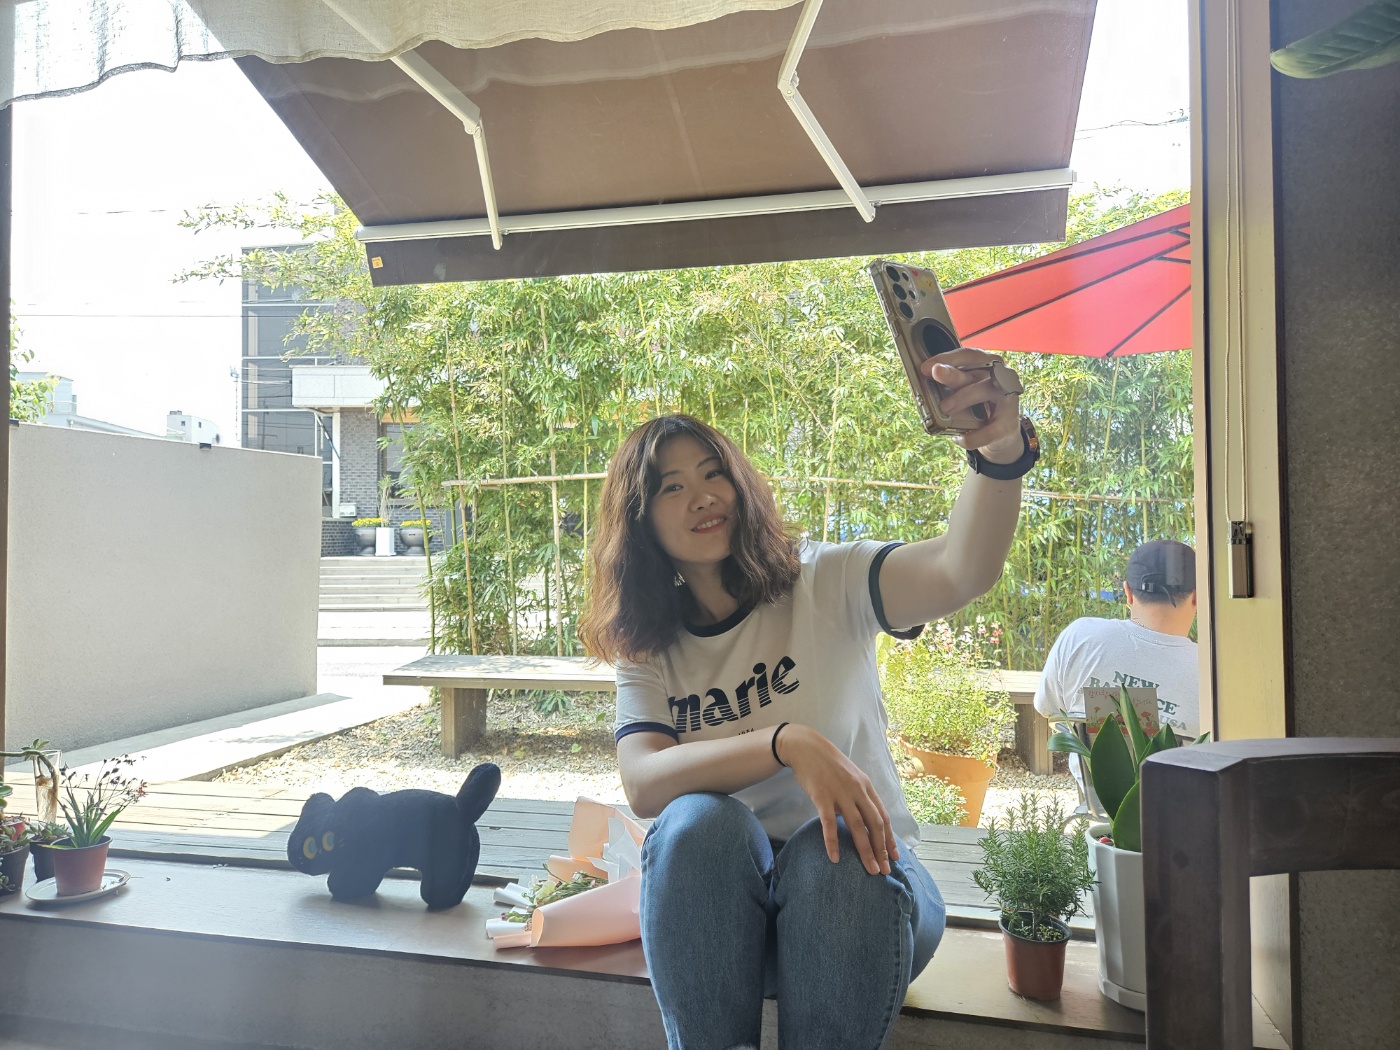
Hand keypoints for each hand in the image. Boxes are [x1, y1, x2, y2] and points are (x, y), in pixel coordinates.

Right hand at [776, 723, 899, 874]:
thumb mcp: (851, 777)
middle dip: (881, 850)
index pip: (883, 817)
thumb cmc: (828, 764)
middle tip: (884, 871)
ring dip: (865, 850)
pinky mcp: (822, 796)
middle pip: (875, 824)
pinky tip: (835, 858)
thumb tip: (866, 819)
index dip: (890, 838)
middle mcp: (858, 790)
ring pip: (857, 826)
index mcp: (866, 787)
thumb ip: (860, 796)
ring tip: (870, 870)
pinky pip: (829, 823)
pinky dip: (833, 842)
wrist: (806, 747)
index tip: (894, 857)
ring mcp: (840, 793)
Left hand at [919, 347, 1023, 461]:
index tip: (926, 367)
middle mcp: (999, 377)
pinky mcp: (1009, 423)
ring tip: (945, 407)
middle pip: (974, 372)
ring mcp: (1007, 399)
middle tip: (935, 374)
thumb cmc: (978, 405)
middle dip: (953, 373)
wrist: (1001, 433)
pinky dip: (973, 436)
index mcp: (986, 366)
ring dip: (963, 397)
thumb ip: (950, 386)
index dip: (947, 358)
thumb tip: (922, 387)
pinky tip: (959, 439)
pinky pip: (990, 430)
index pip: (968, 356)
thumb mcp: (965, 392)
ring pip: (984, 391)